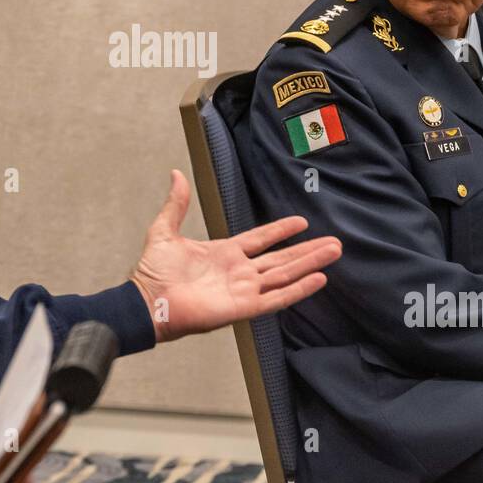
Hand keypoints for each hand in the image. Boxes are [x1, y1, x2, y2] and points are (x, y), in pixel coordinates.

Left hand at [130, 170, 340, 341]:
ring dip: (310, 263)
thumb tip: (177, 174)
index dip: (280, 230)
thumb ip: (176, 204)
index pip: (261, 240)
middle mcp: (239, 272)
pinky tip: (318, 279)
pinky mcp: (245, 307)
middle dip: (307, 250)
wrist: (148, 300)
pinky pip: (277, 298)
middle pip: (281, 258)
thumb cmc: (153, 272)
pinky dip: (298, 289)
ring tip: (333, 252)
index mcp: (224, 253)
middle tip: (334, 242)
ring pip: (285, 274)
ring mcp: (244, 290)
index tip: (302, 222)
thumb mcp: (165, 230)